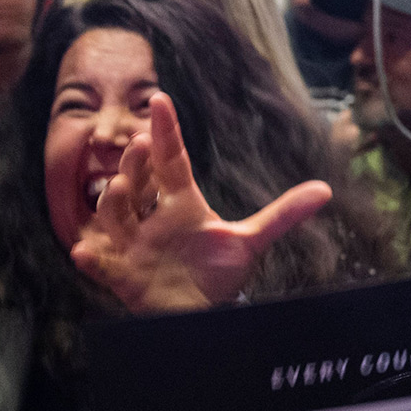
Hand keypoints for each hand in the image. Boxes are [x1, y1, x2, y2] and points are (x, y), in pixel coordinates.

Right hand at [70, 93, 330, 312]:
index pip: (171, 161)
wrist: (201, 312)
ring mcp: (134, 245)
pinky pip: (101, 263)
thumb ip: (283, 215)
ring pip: (115, 215)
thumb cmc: (217, 272)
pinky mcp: (123, 274)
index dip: (166, 132)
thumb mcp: (250, 242)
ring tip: (120, 186)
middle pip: (139, 182)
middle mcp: (153, 219)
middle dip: (136, 164)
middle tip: (143, 143)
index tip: (160, 99)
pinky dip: (92, 257)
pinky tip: (85, 253)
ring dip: (114, 200)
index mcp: (181, 204)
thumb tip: (325, 190)